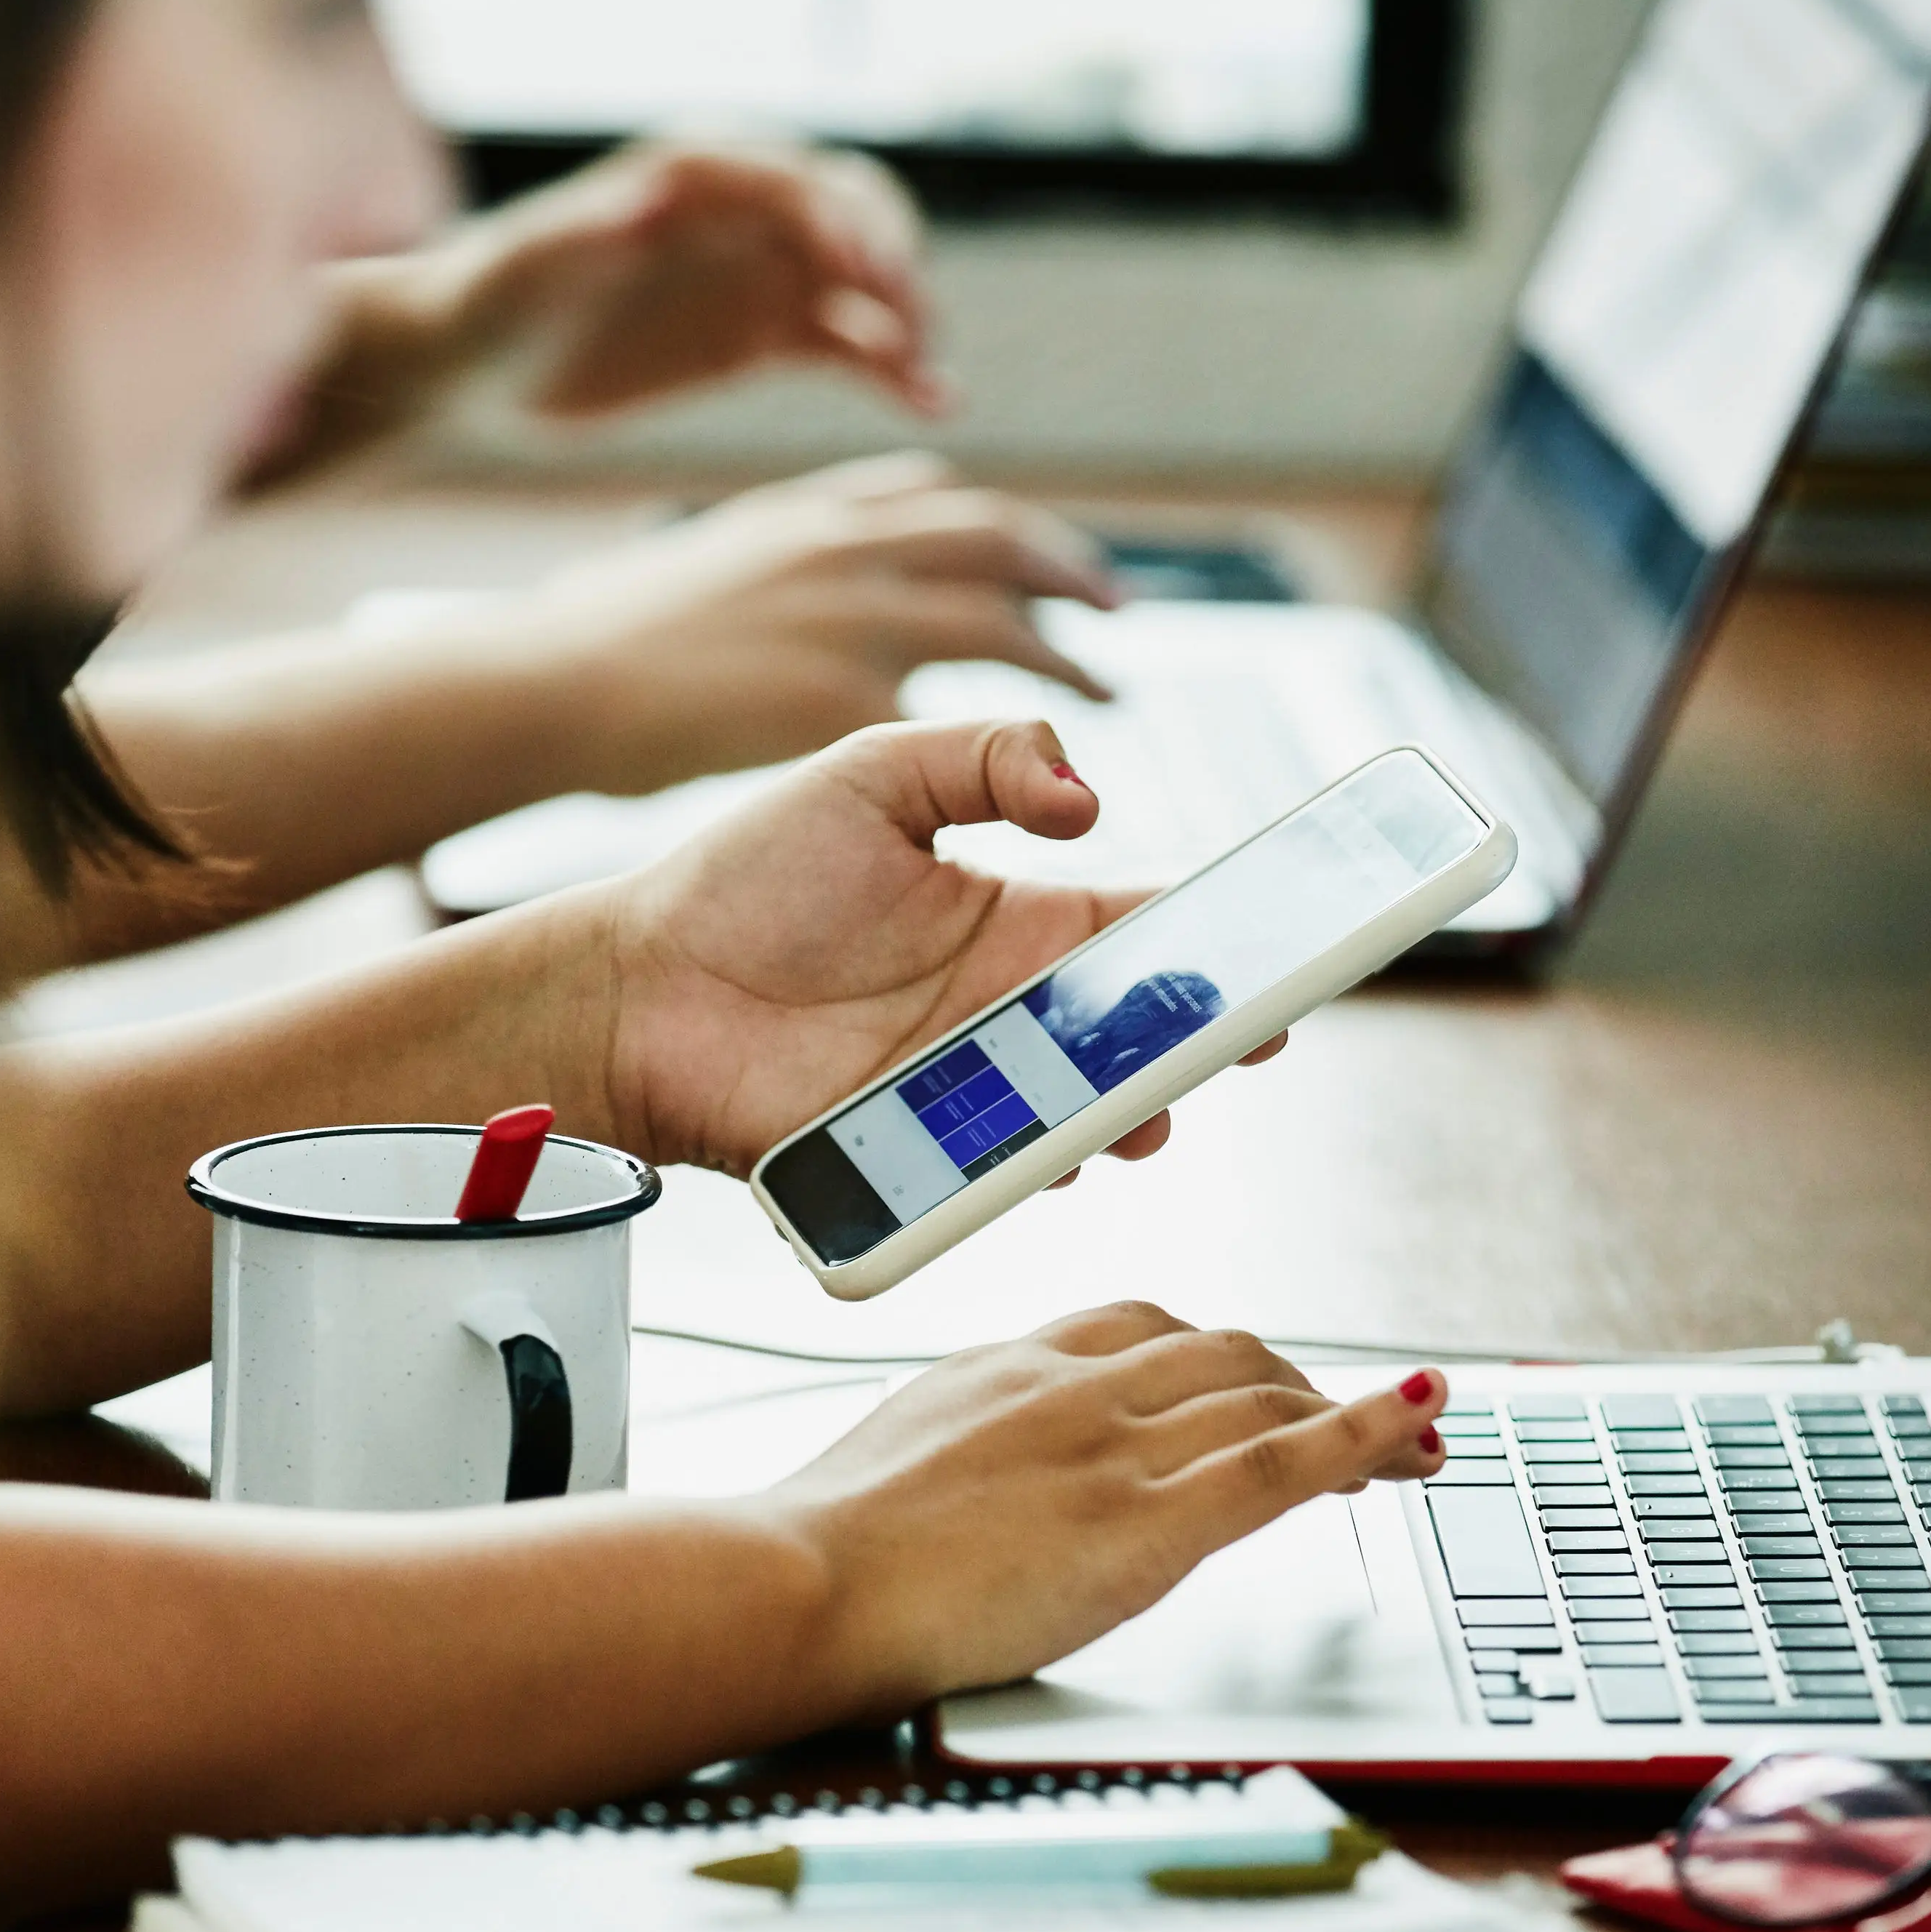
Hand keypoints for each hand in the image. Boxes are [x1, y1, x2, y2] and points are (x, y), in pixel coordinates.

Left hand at [418, 136, 946, 420]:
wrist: (474, 363)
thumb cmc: (489, 299)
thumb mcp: (527, 267)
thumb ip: (588, 234)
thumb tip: (647, 200)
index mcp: (694, 175)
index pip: (793, 180)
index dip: (839, 221)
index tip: (863, 278)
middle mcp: (740, 214)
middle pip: (853, 216)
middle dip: (891, 262)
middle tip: (906, 329)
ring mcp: (756, 275)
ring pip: (862, 287)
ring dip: (906, 324)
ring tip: (930, 380)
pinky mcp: (760, 336)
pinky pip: (846, 346)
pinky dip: (890, 370)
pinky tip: (930, 403)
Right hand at [454, 454, 1117, 796]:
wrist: (549, 687)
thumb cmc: (600, 647)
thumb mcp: (700, 566)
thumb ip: (783, 553)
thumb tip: (836, 553)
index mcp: (803, 518)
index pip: (937, 498)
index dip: (1006, 528)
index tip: (1045, 557)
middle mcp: (838, 550)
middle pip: (992, 537)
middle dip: (1065, 569)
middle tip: (1115, 608)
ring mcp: (846, 614)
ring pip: (998, 616)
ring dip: (1065, 654)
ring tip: (1106, 692)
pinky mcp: (843, 693)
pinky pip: (956, 705)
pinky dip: (1012, 724)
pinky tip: (1041, 765)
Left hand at [590, 712, 1257, 1176]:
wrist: (635, 986)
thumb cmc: (743, 880)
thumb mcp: (870, 774)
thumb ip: (986, 756)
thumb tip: (1089, 794)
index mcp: (1020, 922)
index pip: (1151, 931)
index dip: (1227, 940)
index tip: (1296, 941)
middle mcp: (1009, 1015)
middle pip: (1143, 1039)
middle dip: (1207, 1046)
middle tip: (1249, 1042)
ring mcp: (969, 1093)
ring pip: (1087, 1119)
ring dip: (1132, 1118)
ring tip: (1148, 1111)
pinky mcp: (919, 1157)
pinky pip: (1001, 1175)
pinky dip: (1035, 1168)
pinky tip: (1050, 1150)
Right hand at [766, 1310, 1448, 1703]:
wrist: (802, 1585)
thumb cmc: (820, 1549)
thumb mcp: (893, 1461)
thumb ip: (960, 1456)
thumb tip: (976, 1486)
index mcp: (1008, 1367)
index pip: (1142, 1328)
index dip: (1217, 1354)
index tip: (1252, 1379)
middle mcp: (1074, 1390)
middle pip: (1221, 1354)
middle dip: (1299, 1382)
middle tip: (1355, 1423)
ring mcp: (1115, 1451)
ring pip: (1264, 1399)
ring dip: (1352, 1413)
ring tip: (1415, 1443)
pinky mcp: (1145, 1525)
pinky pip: (1281, 1464)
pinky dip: (1363, 1434)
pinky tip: (1415, 1425)